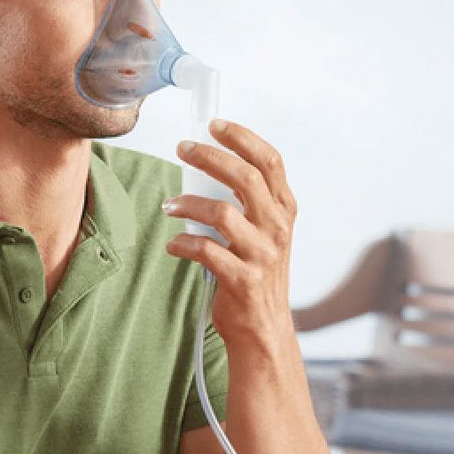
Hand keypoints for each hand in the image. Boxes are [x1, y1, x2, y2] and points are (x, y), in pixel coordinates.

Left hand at [163, 119, 296, 345]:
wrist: (263, 328)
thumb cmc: (256, 272)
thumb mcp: (264, 232)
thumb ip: (248, 201)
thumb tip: (207, 165)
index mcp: (284, 211)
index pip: (270, 162)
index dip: (242, 138)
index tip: (214, 125)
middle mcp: (277, 229)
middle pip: (245, 178)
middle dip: (210, 157)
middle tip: (182, 149)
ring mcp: (262, 255)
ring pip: (222, 213)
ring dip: (188, 204)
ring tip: (169, 206)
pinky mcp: (242, 280)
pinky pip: (205, 251)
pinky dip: (183, 244)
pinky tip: (173, 245)